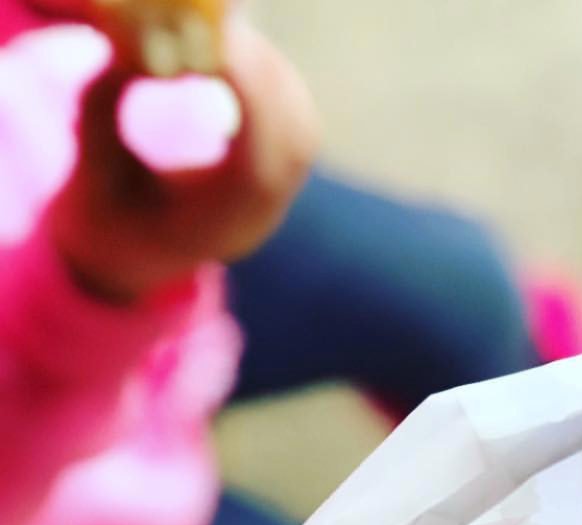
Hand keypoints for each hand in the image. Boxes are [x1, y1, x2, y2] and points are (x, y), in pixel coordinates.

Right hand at [48, 19, 318, 302]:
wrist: (128, 255)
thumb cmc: (104, 214)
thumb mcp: (89, 167)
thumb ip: (103, 111)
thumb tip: (130, 46)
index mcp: (214, 232)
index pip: (257, 167)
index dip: (249, 100)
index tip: (220, 45)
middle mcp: (257, 218)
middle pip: (294, 143)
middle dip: (264, 73)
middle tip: (222, 21)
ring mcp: (274, 199)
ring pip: (302, 128)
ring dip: (271, 71)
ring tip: (224, 33)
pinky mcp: (277, 176)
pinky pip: (296, 122)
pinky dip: (274, 80)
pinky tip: (236, 53)